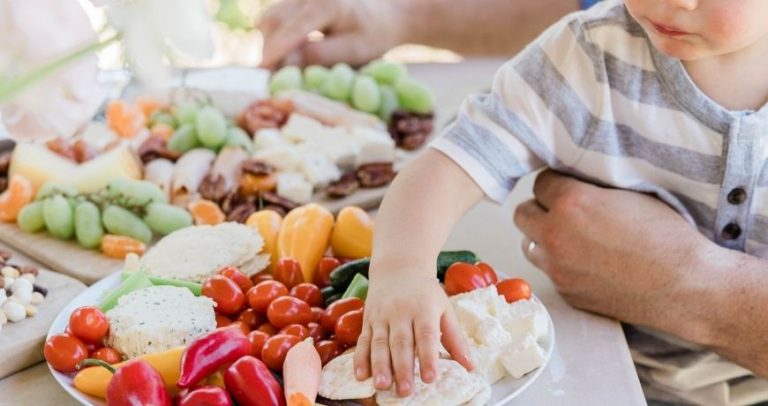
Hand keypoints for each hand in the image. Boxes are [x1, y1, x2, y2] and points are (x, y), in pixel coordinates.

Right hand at [259, 0, 403, 67]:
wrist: (384, 15)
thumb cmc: (373, 36)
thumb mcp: (353, 51)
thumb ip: (319, 56)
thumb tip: (285, 63)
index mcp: (326, 2)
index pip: (292, 29)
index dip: (275, 52)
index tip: (261, 72)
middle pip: (273, 20)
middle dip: (270, 51)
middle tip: (274, 78)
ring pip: (270, 19)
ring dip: (271, 45)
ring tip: (285, 67)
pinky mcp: (296, 0)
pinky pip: (276, 19)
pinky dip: (277, 39)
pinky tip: (291, 54)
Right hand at [353, 268, 472, 396]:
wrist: (399, 267)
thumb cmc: (425, 293)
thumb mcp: (445, 309)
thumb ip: (456, 339)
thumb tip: (470, 366)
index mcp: (424, 309)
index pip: (426, 335)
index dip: (428, 357)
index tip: (430, 378)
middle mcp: (401, 312)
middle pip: (401, 342)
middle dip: (402, 368)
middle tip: (405, 391)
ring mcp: (382, 316)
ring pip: (379, 343)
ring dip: (379, 366)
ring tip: (382, 386)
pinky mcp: (368, 319)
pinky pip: (363, 340)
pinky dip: (360, 358)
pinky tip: (360, 375)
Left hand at [513, 170, 712, 327]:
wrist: (686, 286)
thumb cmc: (667, 237)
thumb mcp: (630, 194)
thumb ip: (592, 187)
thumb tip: (575, 181)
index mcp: (571, 202)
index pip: (540, 182)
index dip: (556, 183)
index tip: (568, 186)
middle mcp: (555, 235)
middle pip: (522, 213)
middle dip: (540, 209)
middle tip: (563, 210)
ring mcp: (557, 268)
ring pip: (529, 245)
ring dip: (544, 238)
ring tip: (571, 237)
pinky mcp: (566, 292)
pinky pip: (550, 272)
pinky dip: (561, 265)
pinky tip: (587, 262)